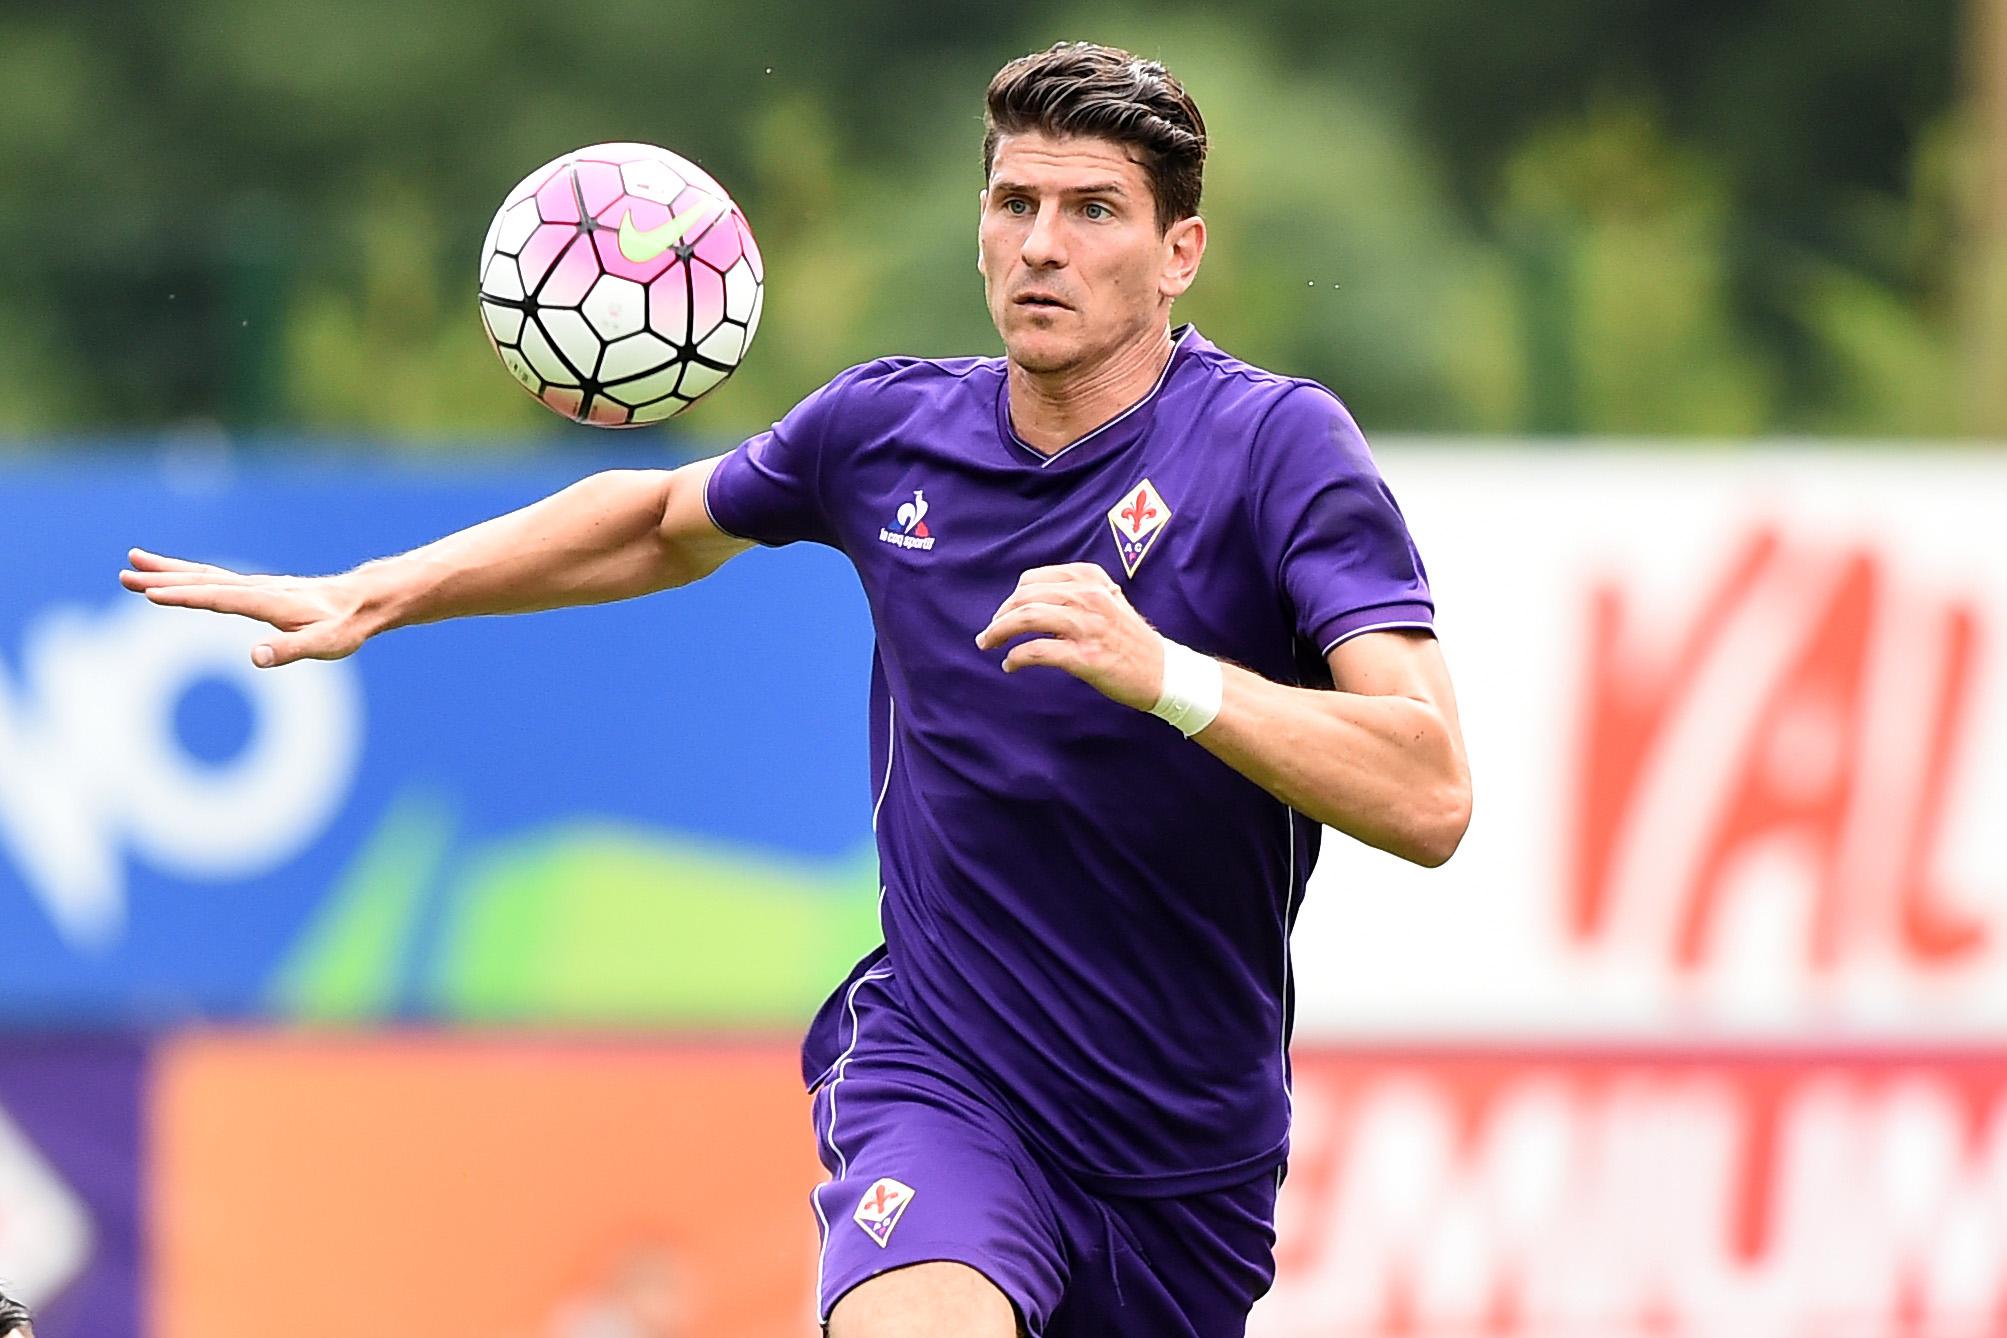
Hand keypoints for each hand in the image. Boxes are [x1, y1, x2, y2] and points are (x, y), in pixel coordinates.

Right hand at [118, 548, 371, 667]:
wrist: (362, 600)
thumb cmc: (345, 626)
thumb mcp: (325, 644)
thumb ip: (290, 649)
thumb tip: (254, 658)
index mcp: (268, 601)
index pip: (218, 598)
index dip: (184, 596)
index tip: (150, 593)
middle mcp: (257, 588)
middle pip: (202, 580)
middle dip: (162, 578)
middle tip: (124, 574)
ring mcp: (255, 585)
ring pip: (204, 575)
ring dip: (168, 570)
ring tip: (133, 562)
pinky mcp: (257, 588)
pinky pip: (215, 578)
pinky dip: (189, 573)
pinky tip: (174, 574)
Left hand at [974, 562, 1164, 709]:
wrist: (1164, 671)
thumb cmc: (1132, 639)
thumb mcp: (1109, 599)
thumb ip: (1077, 592)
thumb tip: (1033, 599)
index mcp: (1091, 580)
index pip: (1034, 579)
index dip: (1011, 597)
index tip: (1004, 614)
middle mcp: (1088, 597)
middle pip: (1024, 597)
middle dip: (999, 616)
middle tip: (989, 633)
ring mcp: (1086, 626)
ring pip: (1026, 618)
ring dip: (998, 632)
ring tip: (988, 644)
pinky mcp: (1084, 656)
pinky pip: (1037, 651)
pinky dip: (1016, 658)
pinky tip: (1011, 665)